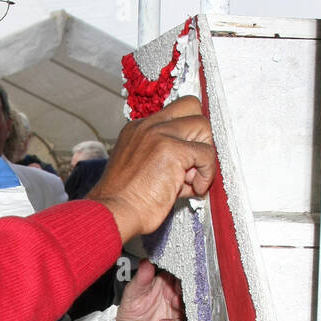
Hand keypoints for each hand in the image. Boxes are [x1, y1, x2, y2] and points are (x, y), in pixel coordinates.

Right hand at [91, 97, 215, 244]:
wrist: (114, 215)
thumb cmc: (124, 203)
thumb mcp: (140, 170)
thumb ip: (165, 159)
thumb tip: (192, 167)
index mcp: (137, 129)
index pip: (173, 114)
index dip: (187, 134)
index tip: (187, 159)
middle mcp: (147, 126)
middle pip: (191, 106)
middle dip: (200, 135)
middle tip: (194, 162)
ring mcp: (159, 135)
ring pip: (203, 126)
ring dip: (205, 156)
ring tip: (191, 181)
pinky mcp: (173, 150)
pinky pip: (206, 154)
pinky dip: (206, 174)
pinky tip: (193, 189)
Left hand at [112, 260, 186, 320]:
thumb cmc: (131, 313)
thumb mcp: (133, 293)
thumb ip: (141, 278)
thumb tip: (146, 261)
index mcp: (168, 286)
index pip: (181, 276)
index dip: (184, 274)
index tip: (182, 273)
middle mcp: (177, 299)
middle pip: (191, 293)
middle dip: (188, 291)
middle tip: (179, 290)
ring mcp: (181, 316)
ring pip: (193, 311)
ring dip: (184, 308)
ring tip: (174, 304)